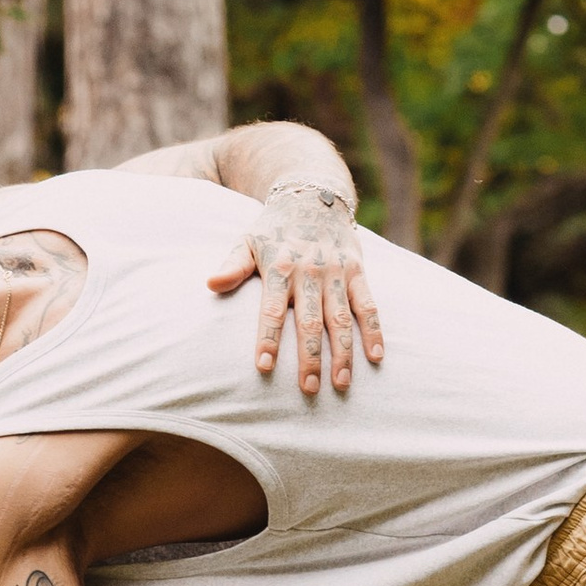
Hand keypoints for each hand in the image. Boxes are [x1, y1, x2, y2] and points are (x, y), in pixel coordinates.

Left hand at [210, 182, 383, 396]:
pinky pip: (368, 305)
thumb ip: (232, 266)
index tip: (264, 367)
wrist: (312, 197)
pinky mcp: (357, 272)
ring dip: (343, 353)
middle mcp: (309, 272)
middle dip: (310, 357)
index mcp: (279, 268)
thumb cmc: (274, 230)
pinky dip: (374, 331)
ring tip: (341, 384)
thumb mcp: (248, 241)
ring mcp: (336, 273)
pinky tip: (375, 357)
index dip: (268, 338)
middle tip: (309, 388)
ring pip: (341, 318)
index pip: (272, 309)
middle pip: (310, 321)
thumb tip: (210, 284)